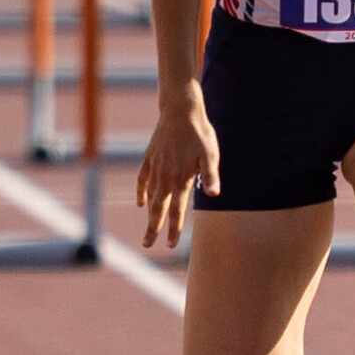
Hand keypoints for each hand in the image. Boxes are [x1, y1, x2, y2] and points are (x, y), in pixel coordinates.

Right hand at [136, 99, 220, 249]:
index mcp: (181, 178)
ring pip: (150, 196)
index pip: (176, 210)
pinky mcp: (150, 157)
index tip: (169, 244)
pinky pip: (143, 179)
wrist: (179, 110)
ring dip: (149, 214)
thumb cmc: (199, 132)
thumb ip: (210, 175)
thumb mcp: (210, 154)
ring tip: (147, 229)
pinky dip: (141, 192)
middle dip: (153, 228)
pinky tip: (141, 202)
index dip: (173, 229)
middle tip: (147, 245)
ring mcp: (155, 167)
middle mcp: (165, 176)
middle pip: (158, 208)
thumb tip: (214, 194)